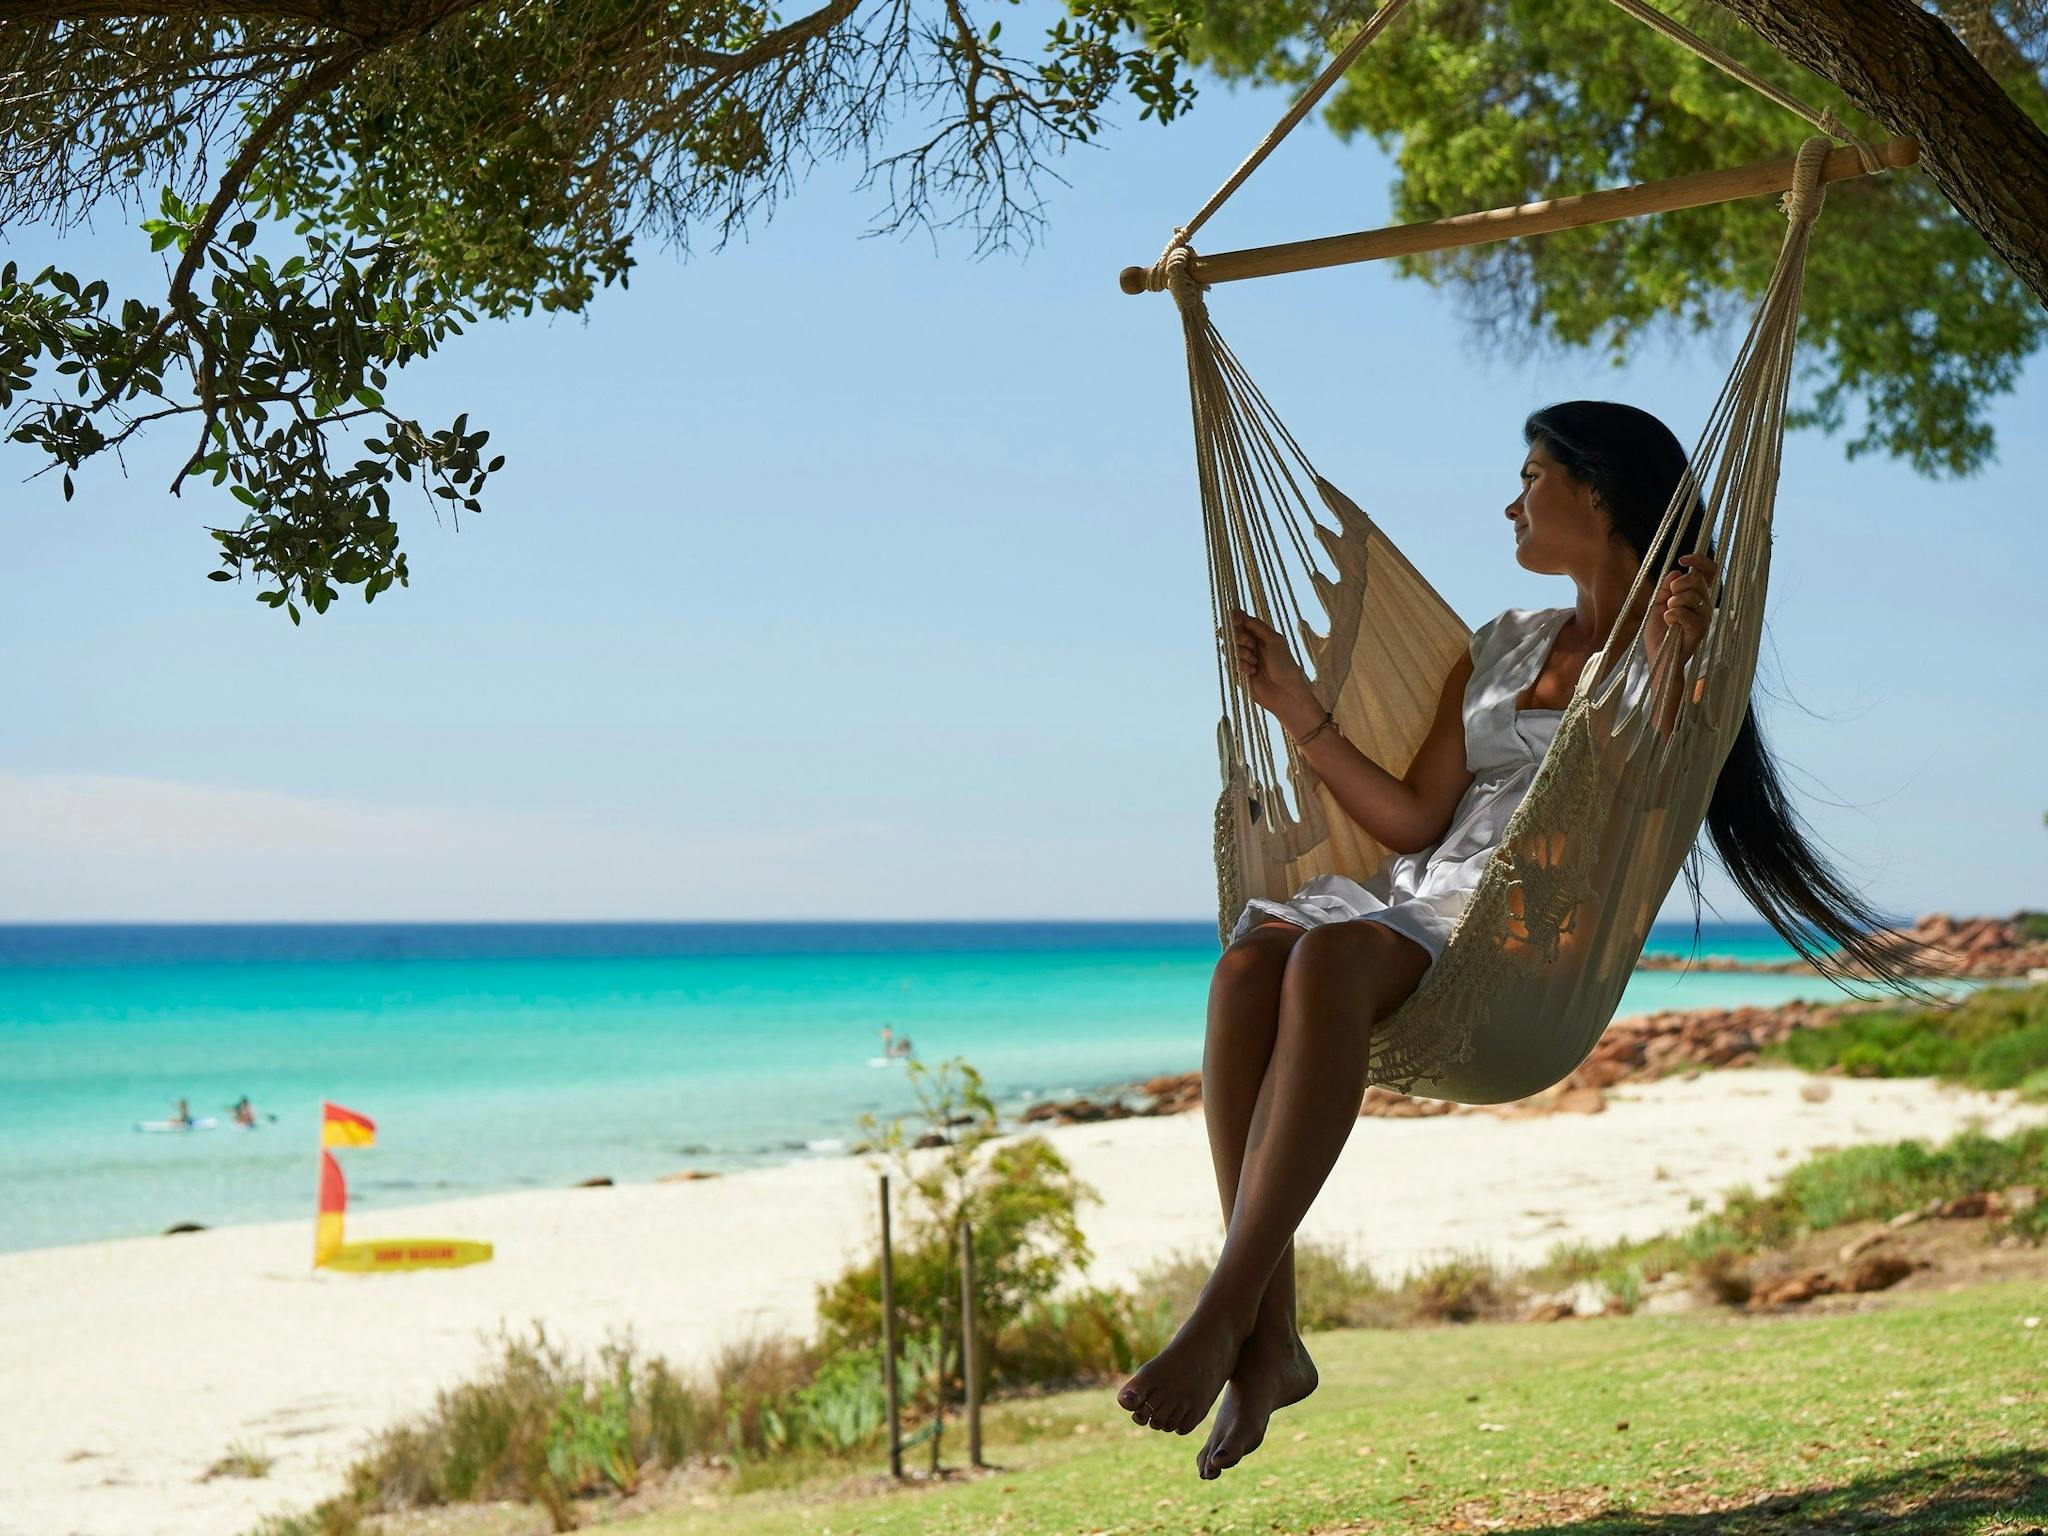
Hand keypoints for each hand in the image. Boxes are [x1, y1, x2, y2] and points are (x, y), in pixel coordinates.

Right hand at [1229, 607, 1321, 732]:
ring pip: (1229, 648)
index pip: (1241, 622)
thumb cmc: (1284, 665)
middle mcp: (1249, 646)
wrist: (1285, 691)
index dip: (1236, 620)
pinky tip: (1252, 672)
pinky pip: (1229, 663)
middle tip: (1251, 645)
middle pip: (1232, 633)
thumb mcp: (1274, 639)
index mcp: (1259, 636)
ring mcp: (1242, 659)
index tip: (1237, 621)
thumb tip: (1237, 612)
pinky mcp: (1237, 673)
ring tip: (1255, 663)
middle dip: (1240, 638)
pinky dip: (1241, 666)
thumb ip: (1256, 625)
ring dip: (1242, 654)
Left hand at [1658, 553, 1717, 651]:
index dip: (1699, 560)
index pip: (1709, 571)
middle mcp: (1705, 605)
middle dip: (1678, 584)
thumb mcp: (1658, 605)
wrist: (1659, 657)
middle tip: (1669, 598)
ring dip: (1673, 603)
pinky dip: (1671, 615)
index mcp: (1697, 596)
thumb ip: (1666, 589)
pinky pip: (1684, 613)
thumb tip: (1675, 573)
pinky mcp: (1700, 630)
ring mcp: (1704, 617)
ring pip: (1691, 596)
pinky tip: (1669, 624)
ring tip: (1668, 614)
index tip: (1682, 559)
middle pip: (1698, 579)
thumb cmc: (1660, 633)